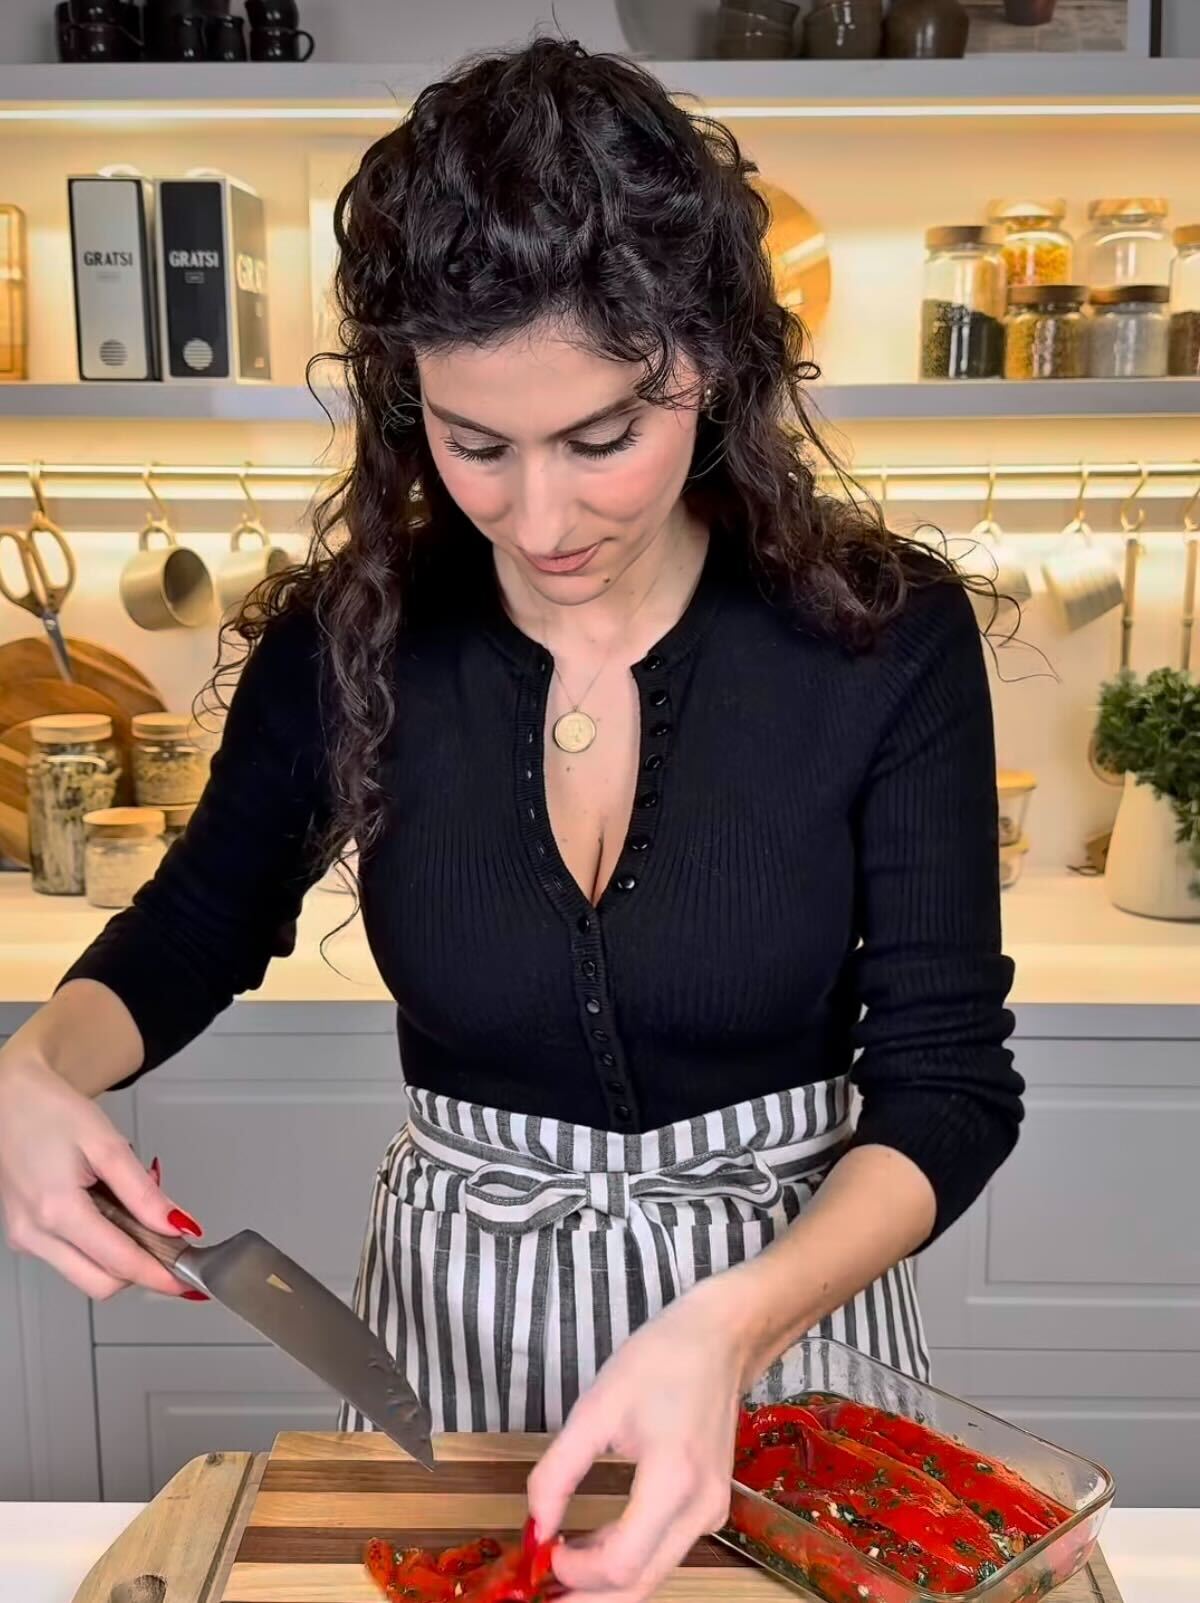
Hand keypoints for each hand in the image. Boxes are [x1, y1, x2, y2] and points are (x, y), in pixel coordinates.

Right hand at [0, 1047, 200, 1299]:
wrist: (7, 1099)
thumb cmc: (52, 1112)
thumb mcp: (107, 1144)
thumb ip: (143, 1192)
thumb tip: (176, 1226)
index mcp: (57, 1210)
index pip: (119, 1262)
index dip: (158, 1275)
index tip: (187, 1281)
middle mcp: (35, 1234)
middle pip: (100, 1283)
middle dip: (139, 1271)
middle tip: (169, 1246)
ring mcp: (25, 1237)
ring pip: (84, 1275)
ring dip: (117, 1259)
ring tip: (134, 1216)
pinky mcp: (23, 1235)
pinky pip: (68, 1259)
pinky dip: (96, 1248)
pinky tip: (108, 1214)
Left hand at [527, 1268, 761, 1602]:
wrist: (719, 1340)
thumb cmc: (658, 1361)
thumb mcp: (596, 1408)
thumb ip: (558, 1471)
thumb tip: (535, 1526)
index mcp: (673, 1479)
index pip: (620, 1563)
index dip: (575, 1572)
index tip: (542, 1553)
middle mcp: (701, 1508)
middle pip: (640, 1584)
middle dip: (588, 1597)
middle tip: (543, 1594)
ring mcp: (712, 1511)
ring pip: (654, 1574)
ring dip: (605, 1582)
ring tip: (560, 1567)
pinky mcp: (710, 1507)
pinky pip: (665, 1551)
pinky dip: (627, 1560)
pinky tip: (591, 1546)